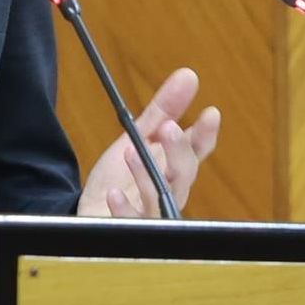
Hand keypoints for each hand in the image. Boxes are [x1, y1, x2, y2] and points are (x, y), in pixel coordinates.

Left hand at [76, 68, 220, 218]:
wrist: (94, 212)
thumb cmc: (123, 178)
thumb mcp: (138, 137)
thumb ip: (164, 109)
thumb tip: (188, 75)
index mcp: (174, 166)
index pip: (196, 150)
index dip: (205, 134)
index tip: (210, 113)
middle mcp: (169, 190)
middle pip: (183, 174)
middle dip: (178, 151)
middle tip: (169, 127)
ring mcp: (152, 213)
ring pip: (161, 198)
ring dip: (148, 175)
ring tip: (131, 152)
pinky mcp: (130, 229)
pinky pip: (133, 223)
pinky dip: (125, 209)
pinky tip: (115, 193)